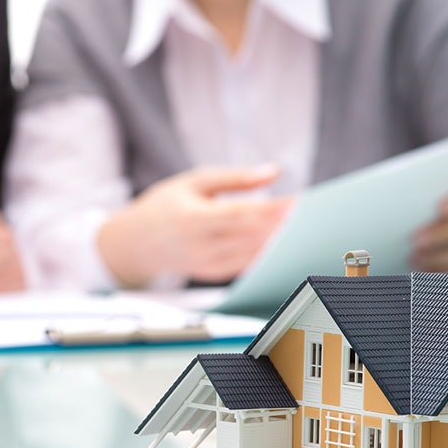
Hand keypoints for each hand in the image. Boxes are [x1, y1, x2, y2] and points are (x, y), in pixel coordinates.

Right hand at [97, 165, 293, 286]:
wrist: (136, 243)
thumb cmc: (167, 205)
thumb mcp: (194, 181)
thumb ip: (235, 178)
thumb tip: (273, 172)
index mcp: (193, 217)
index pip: (240, 214)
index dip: (271, 210)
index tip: (297, 202)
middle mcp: (199, 245)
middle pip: (250, 237)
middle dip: (281, 226)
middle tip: (310, 215)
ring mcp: (205, 264)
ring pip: (251, 255)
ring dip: (278, 242)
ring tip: (301, 227)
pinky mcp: (211, 274)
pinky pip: (245, 266)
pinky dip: (265, 254)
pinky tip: (282, 243)